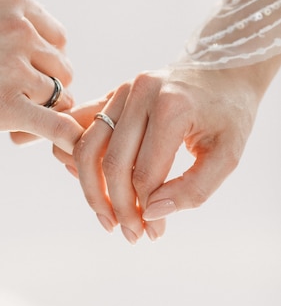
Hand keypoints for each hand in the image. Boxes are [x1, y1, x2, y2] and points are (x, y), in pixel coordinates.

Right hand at [54, 59, 280, 241]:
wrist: (223, 70)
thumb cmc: (229, 114)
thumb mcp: (228, 156)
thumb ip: (193, 190)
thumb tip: (151, 214)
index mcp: (172, 107)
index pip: (145, 174)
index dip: (146, 211)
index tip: (155, 233)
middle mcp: (140, 92)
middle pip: (112, 164)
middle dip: (119, 208)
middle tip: (132, 235)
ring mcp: (121, 90)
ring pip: (87, 147)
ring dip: (91, 190)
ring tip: (108, 218)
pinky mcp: (111, 93)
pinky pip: (79, 126)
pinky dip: (77, 157)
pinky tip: (91, 183)